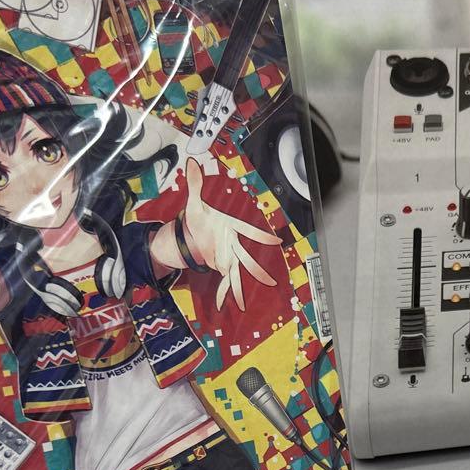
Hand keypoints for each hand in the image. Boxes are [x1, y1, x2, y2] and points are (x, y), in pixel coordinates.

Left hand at [182, 158, 280, 310]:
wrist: (195, 229)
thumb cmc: (200, 216)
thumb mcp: (194, 202)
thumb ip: (195, 184)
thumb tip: (192, 165)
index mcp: (229, 227)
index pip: (248, 231)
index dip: (262, 237)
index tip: (276, 242)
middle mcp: (232, 243)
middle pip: (246, 258)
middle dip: (257, 271)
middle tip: (269, 281)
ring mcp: (227, 255)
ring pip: (238, 273)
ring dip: (241, 288)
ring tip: (244, 303)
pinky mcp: (220, 263)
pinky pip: (225, 279)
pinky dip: (224, 292)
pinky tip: (223, 304)